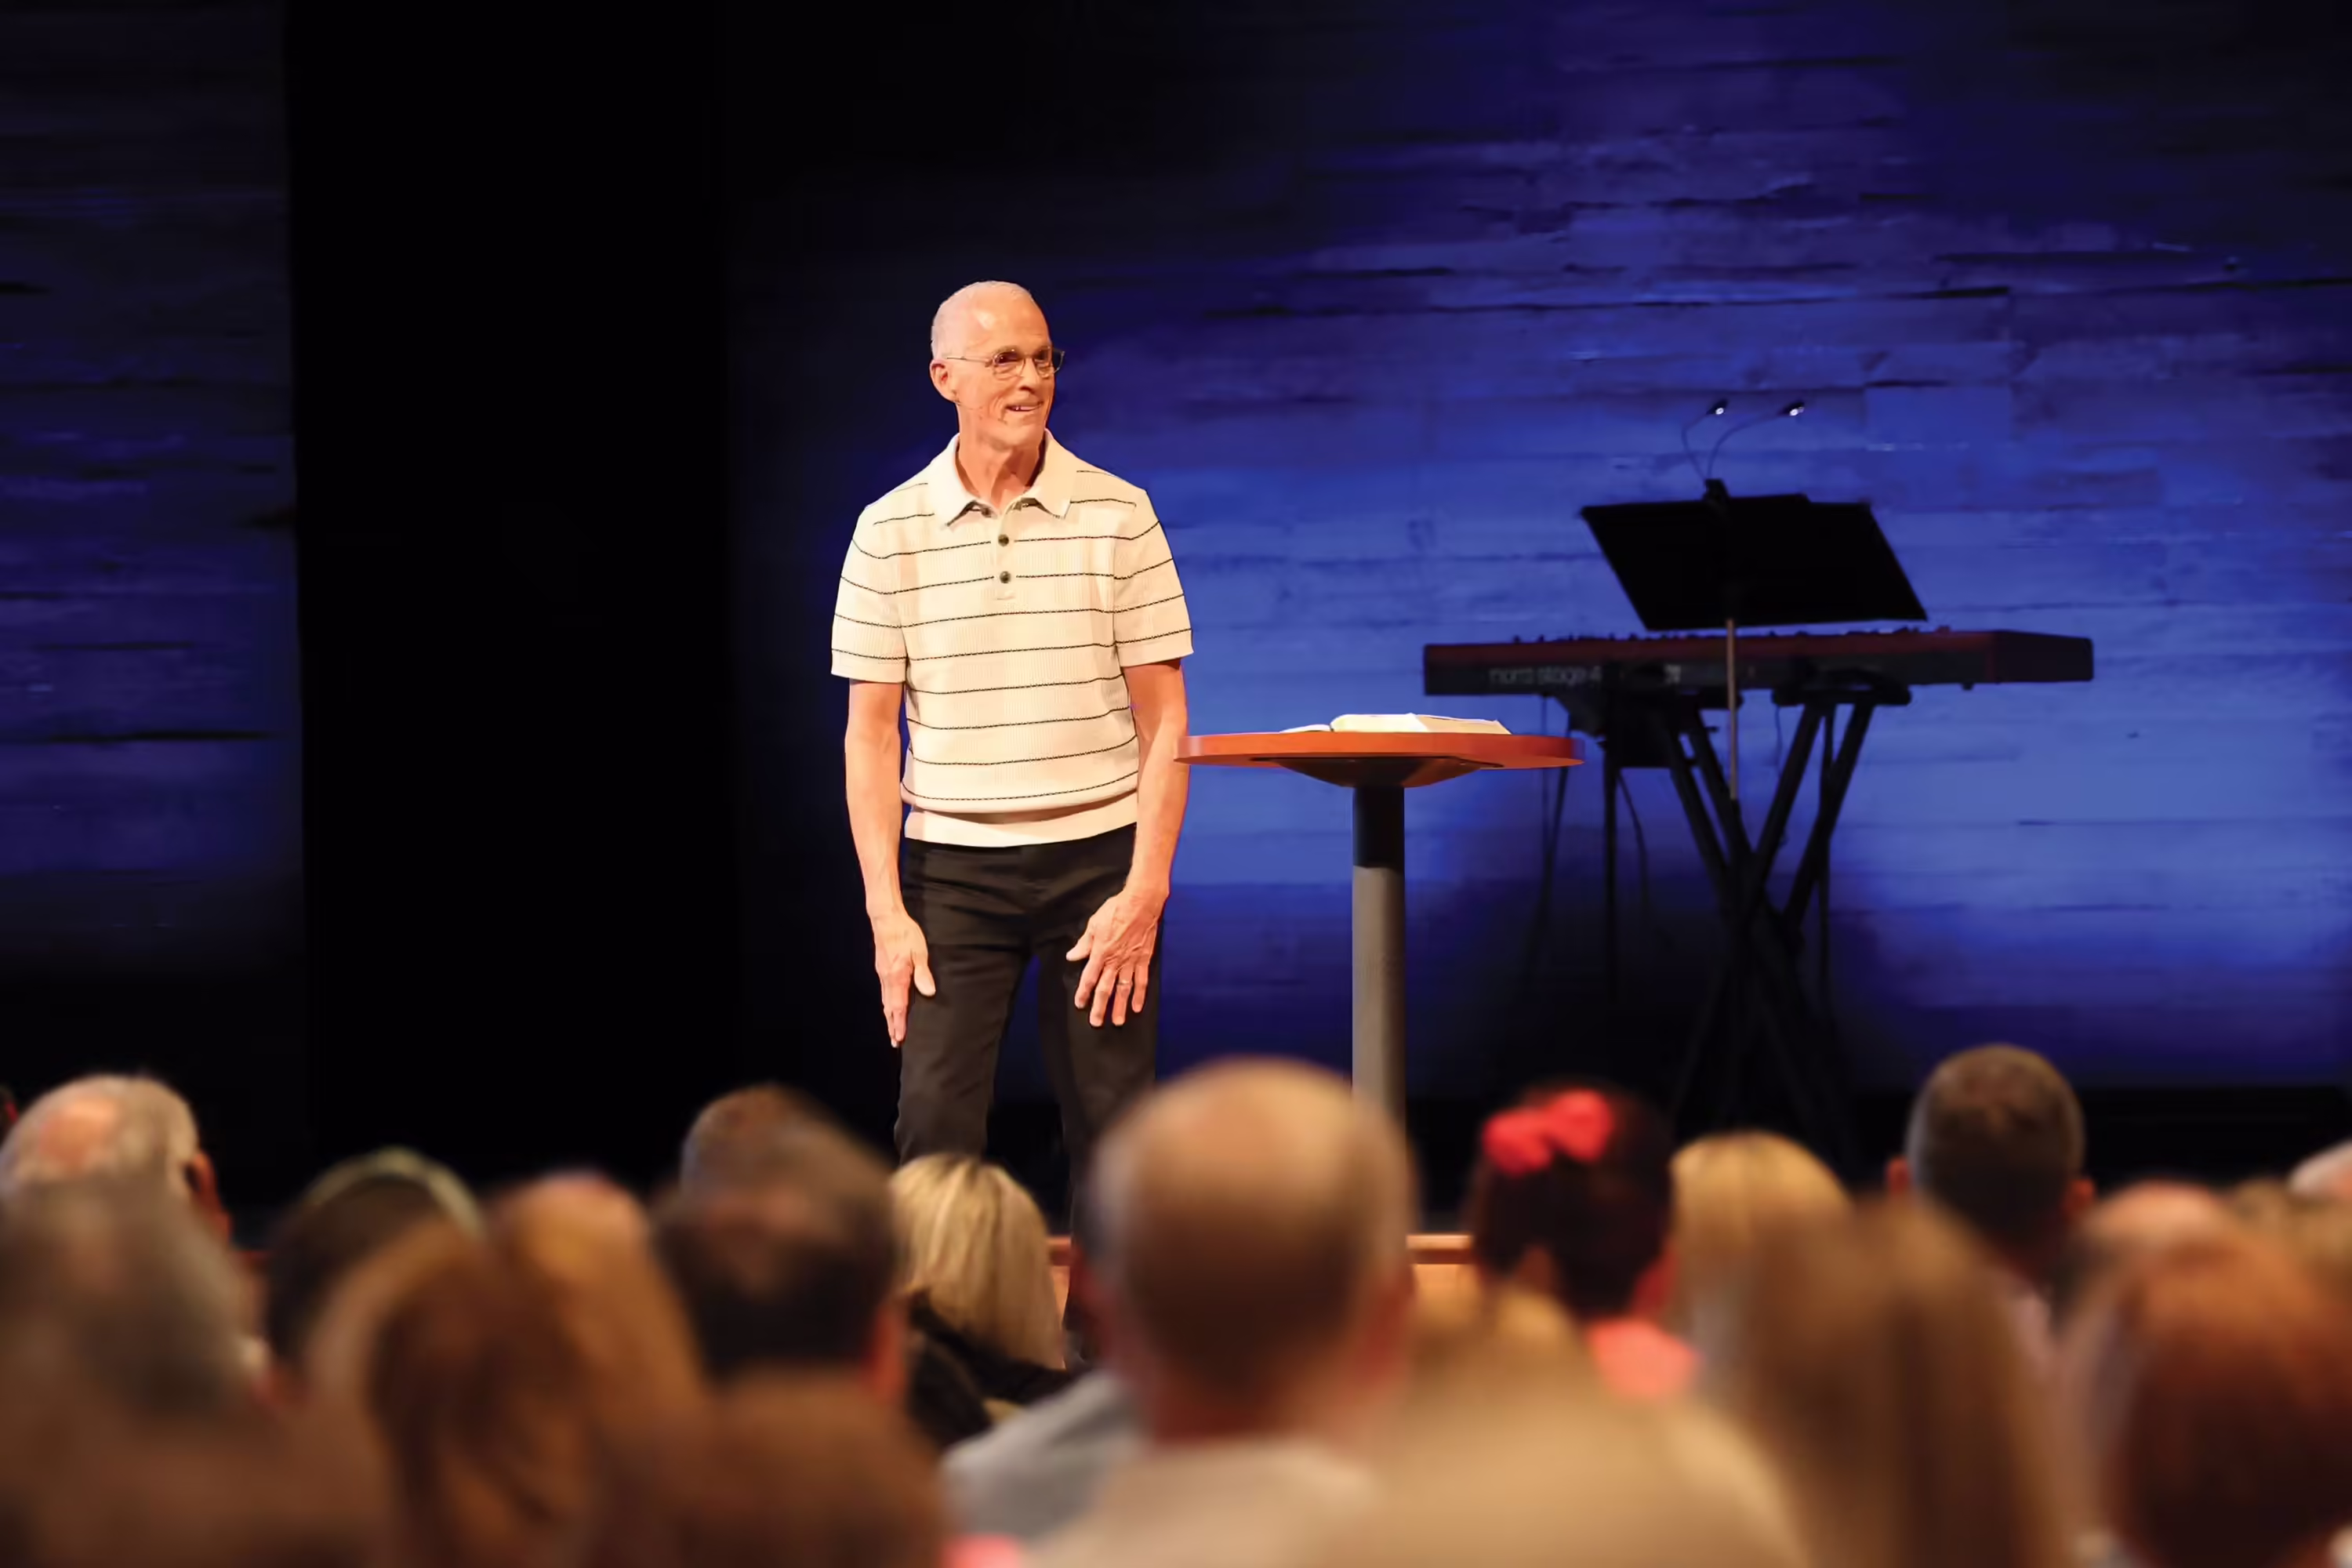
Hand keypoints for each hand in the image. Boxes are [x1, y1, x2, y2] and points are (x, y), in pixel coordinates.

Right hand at [871, 908, 934, 1046]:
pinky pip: (883, 992)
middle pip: (889, 1008)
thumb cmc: (905, 933)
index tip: (899, 1038)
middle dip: (892, 1025)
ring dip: (888, 1017)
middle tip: (895, 1042)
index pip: (898, 1006)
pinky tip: (888, 1006)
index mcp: (897, 977)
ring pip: (884, 1001)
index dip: (899, 1023)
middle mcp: (887, 979)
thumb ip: (923, 973)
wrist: (886, 918)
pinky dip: (886, 1004)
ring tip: (891, 1030)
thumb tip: (928, 992)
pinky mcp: (882, 969)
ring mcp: (882, 974)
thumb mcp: (919, 951)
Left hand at [1067, 885, 1164, 1027]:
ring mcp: (1131, 962)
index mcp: (1101, 953)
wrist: (1141, 904)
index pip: (1089, 978)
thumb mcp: (1094, 924)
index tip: (1080, 1004)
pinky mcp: (1144, 959)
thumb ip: (1084, 944)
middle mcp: (1115, 961)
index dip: (1084, 992)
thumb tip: (1072, 956)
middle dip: (1100, 1007)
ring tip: (1118, 1021)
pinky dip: (1140, 995)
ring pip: (1124, 989)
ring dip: (1121, 1006)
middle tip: (1096, 1023)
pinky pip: (1142, 980)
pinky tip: (1138, 1007)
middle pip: (1106, 989)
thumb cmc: (1115, 910)